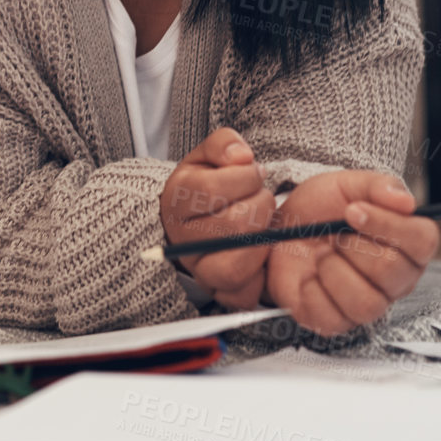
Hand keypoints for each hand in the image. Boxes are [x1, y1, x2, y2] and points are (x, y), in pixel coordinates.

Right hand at [159, 127, 275, 308]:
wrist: (188, 221)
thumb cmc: (203, 188)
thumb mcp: (207, 157)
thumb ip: (223, 144)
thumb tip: (241, 156)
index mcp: (175, 201)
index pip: (213, 189)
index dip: (246, 176)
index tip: (252, 173)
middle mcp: (181, 240)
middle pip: (233, 227)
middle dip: (261, 205)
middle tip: (262, 198)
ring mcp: (198, 270)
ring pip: (234, 268)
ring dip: (262, 242)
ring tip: (265, 226)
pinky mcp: (217, 293)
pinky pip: (242, 296)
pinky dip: (259, 277)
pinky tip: (260, 252)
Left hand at [264, 171, 439, 336]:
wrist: (280, 228)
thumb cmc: (321, 209)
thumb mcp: (347, 185)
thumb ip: (378, 186)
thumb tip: (407, 202)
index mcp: (408, 244)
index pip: (423, 240)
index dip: (390, 225)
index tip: (354, 210)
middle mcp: (396, 279)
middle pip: (392, 271)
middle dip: (353, 245)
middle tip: (333, 233)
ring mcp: (368, 303)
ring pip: (367, 302)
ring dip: (334, 271)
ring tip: (321, 254)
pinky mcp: (336, 321)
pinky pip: (334, 319)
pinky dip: (313, 292)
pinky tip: (308, 275)